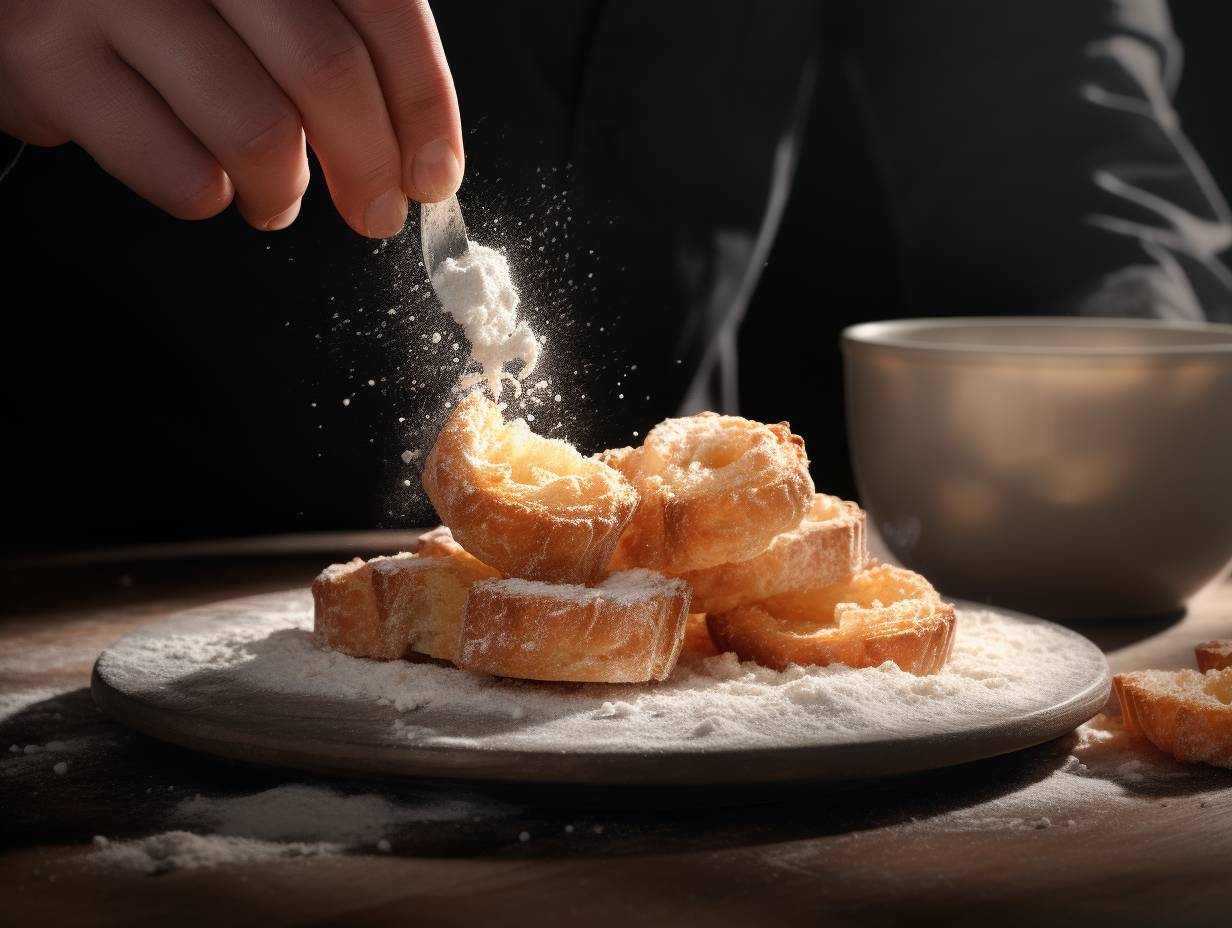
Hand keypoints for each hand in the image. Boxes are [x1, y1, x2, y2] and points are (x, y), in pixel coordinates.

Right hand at [0, 0, 462, 236]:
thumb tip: (415, 148)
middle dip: (370, 164)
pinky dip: (208, 196)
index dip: (423, 102)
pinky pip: (173, 168)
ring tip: (278, 198)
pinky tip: (206, 182)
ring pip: (256, 128)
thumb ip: (328, 29)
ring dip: (285, 190)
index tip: (435, 173)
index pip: (382, 4)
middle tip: (376, 210)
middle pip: (327, 69)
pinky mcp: (44, 61)